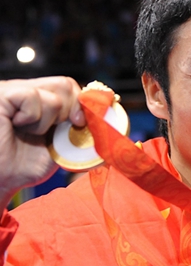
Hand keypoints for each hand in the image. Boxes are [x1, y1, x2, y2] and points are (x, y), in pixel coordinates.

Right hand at [0, 76, 84, 210]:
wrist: (0, 181)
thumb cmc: (23, 167)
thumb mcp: (60, 149)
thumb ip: (78, 134)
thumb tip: (105, 126)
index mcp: (41, 102)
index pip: (70, 87)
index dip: (83, 103)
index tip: (83, 123)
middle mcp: (27, 91)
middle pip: (66, 85)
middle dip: (71, 113)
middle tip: (57, 132)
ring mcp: (14, 90)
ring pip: (54, 97)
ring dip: (47, 123)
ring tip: (27, 134)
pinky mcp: (3, 94)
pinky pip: (32, 97)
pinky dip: (32, 118)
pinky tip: (16, 127)